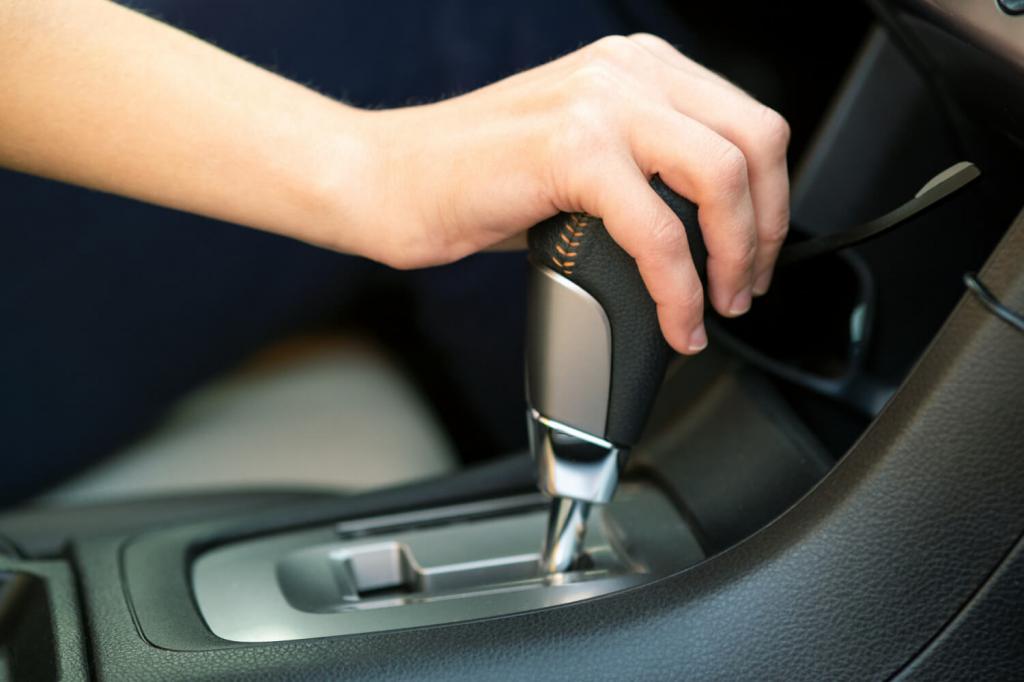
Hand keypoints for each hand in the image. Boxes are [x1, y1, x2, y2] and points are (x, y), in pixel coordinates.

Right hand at [350, 34, 790, 353]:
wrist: (385, 179)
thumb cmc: (471, 180)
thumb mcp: (578, 159)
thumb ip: (643, 171)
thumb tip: (704, 234)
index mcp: (635, 67)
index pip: (748, 122)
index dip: (771, 198)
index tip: (756, 253)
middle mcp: (626, 71)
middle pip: (756, 141)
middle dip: (767, 230)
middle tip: (746, 287)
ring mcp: (599, 102)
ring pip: (723, 177)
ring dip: (736, 257)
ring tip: (716, 308)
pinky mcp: (570, 148)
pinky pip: (658, 230)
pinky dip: (679, 289)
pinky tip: (675, 322)